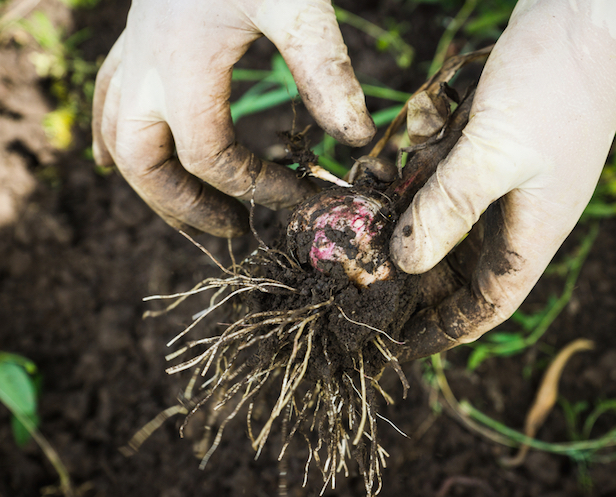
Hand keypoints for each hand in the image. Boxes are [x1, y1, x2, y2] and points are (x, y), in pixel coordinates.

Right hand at [92, 0, 374, 236]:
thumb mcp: (297, 3)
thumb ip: (326, 68)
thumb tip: (357, 137)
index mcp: (183, 67)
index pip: (213, 157)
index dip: (260, 189)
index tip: (304, 198)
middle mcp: (146, 68)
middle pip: (146, 165)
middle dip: (186, 208)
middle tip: (234, 232)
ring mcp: (134, 56)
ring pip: (120, 142)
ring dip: (154, 187)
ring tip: (194, 216)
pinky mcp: (136, 43)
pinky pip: (108, 104)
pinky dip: (114, 142)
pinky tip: (117, 163)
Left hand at [390, 0, 615, 360]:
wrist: (585, 12)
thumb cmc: (552, 84)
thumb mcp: (493, 153)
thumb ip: (449, 208)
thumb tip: (406, 262)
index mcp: (535, 230)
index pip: (490, 303)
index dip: (449, 329)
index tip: (404, 345)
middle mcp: (522, 212)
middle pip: (464, 268)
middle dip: (420, 282)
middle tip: (370, 291)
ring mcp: (509, 177)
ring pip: (453, 222)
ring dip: (414, 231)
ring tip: (369, 242)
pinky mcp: (495, 145)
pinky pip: (451, 181)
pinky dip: (422, 186)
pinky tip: (390, 183)